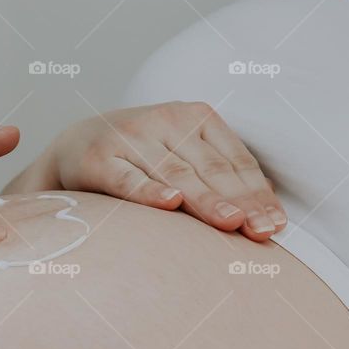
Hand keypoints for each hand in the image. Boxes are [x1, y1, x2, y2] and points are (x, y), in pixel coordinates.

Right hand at [5, 102, 284, 241]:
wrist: (72, 147)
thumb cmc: (140, 159)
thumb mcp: (182, 155)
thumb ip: (218, 174)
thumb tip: (268, 209)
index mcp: (195, 118)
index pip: (236, 160)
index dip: (258, 194)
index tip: (275, 225)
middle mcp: (166, 121)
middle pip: (211, 169)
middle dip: (240, 202)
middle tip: (261, 231)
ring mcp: (131, 137)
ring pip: (176, 174)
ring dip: (205, 200)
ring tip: (230, 223)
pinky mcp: (98, 157)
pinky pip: (128, 178)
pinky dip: (148, 191)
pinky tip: (169, 204)